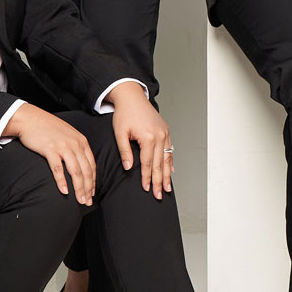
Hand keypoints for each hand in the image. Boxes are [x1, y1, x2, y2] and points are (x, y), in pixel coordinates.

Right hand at [3, 105, 95, 204]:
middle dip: (88, 188)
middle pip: (86, 171)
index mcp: (81, 141)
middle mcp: (75, 144)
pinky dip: (62, 181)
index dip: (93, 181)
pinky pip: (58, 169)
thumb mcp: (68, 134)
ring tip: (79, 200)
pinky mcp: (50, 150)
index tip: (92, 193)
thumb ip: (76, 147)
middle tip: (87, 202)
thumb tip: (80, 164)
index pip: (92, 165)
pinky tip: (64, 191)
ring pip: (76, 172)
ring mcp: (63, 147)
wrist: (30, 118)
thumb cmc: (48, 128)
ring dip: (79, 188)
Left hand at [108, 83, 172, 197]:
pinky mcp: (166, 131)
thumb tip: (128, 167)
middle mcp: (160, 136)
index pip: (147, 163)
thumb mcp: (120, 132)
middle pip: (160, 164)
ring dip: (168, 175)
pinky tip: (171, 171)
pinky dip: (170, 161)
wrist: (132, 97)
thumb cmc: (124, 113)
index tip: (147, 189)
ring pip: (167, 158)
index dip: (146, 178)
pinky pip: (170, 150)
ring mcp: (165, 133)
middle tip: (159, 194)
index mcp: (148, 137)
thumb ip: (125, 151)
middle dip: (160, 181)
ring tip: (168, 188)